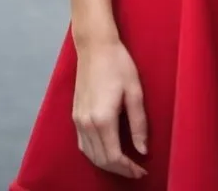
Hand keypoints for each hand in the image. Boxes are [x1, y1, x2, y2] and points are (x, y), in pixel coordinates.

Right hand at [73, 38, 148, 178]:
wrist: (95, 46)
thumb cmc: (118, 64)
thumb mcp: (135, 92)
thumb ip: (139, 123)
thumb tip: (142, 150)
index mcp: (103, 119)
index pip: (114, 156)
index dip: (129, 168)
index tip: (142, 170)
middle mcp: (86, 124)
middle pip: (101, 160)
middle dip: (120, 170)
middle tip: (137, 170)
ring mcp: (78, 120)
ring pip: (90, 155)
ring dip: (107, 164)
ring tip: (125, 164)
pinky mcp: (74, 115)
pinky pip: (83, 145)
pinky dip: (95, 154)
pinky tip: (107, 152)